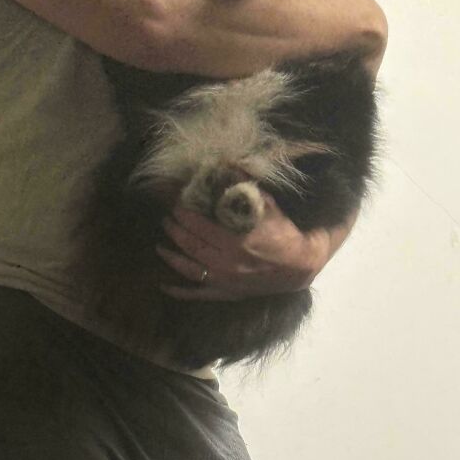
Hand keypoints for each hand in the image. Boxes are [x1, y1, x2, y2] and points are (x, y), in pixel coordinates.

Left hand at [157, 198, 352, 300]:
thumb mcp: (268, 206)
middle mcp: (228, 262)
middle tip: (166, 218)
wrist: (300, 265)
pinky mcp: (227, 293)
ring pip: (190, 269)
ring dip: (172, 256)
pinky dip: (180, 292)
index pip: (200, 226)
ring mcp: (226, 281)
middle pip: (191, 245)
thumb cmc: (283, 232)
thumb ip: (246, 188)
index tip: (175, 204)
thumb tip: (228, 164)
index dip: (184, 214)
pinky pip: (198, 295)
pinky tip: (163, 285)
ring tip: (159, 245)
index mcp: (236, 240)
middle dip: (175, 230)